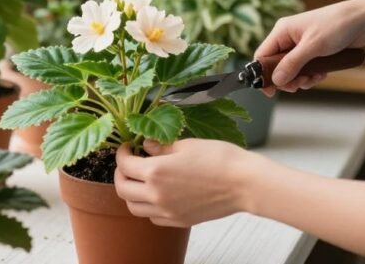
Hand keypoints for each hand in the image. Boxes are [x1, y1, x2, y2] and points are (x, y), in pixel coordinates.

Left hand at [114, 139, 254, 227]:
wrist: (244, 183)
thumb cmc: (220, 159)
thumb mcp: (186, 144)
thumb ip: (161, 146)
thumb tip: (146, 145)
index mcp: (156, 172)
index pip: (124, 165)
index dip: (122, 153)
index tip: (127, 147)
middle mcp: (157, 195)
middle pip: (122, 189)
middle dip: (120, 174)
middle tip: (128, 163)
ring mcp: (167, 211)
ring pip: (134, 208)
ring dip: (131, 193)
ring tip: (140, 180)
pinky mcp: (178, 221)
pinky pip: (152, 218)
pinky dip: (147, 207)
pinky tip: (157, 194)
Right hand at [255, 0, 364, 94]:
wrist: (364, 21)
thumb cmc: (337, 25)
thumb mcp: (313, 46)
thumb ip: (292, 64)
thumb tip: (276, 80)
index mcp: (282, 31)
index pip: (262, 55)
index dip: (263, 74)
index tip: (270, 91)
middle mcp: (289, 38)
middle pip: (276, 65)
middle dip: (287, 79)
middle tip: (298, 86)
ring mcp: (301, 45)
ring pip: (292, 69)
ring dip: (301, 78)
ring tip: (314, 78)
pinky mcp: (314, 51)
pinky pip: (305, 68)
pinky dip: (311, 75)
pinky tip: (322, 74)